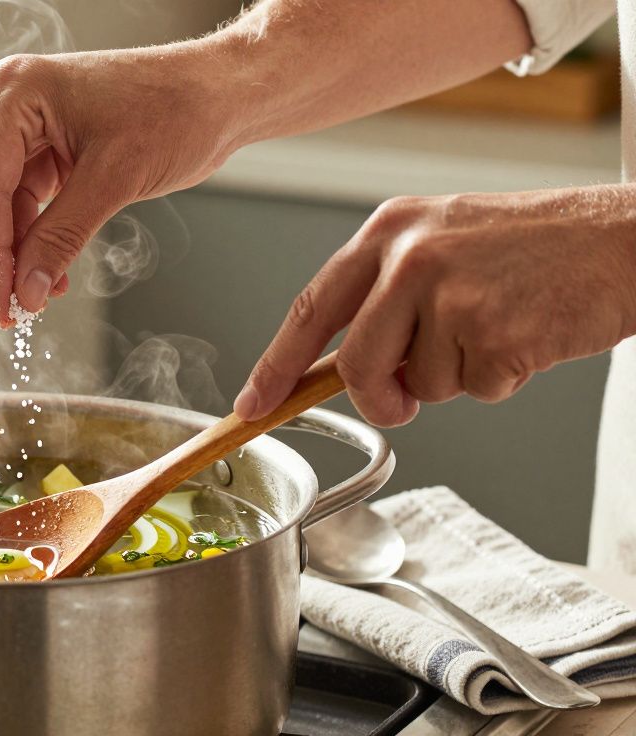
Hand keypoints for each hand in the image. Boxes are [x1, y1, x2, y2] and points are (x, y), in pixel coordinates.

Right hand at [0, 45, 240, 325]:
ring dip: (10, 255)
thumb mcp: (115, 179)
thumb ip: (61, 237)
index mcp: (13, 94)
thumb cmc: (176, 110)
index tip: (4, 304)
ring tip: (37, 297)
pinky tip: (52, 274)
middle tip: (8, 310)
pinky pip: (20, 204)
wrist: (220, 94)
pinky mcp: (41, 149)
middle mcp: (4, 104)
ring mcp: (20, 126)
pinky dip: (32, 242)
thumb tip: (26, 293)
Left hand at [235, 187, 635, 426]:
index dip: (276, 364)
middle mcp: (411, 257)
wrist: (625, 239)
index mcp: (389, 230)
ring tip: (499, 325)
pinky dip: (501, 379)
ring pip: (421, 384)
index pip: (312, 308)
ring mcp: (452, 294)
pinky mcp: (495, 332)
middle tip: (407, 397)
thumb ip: (386, 296)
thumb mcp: (443, 243)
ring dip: (457, 377)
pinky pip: (475, 390)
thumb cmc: (537, 245)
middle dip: (381, 397)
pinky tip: (527, 335)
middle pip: (357, 363)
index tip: (252, 405)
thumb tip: (342, 367)